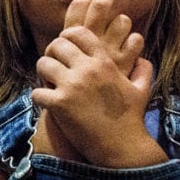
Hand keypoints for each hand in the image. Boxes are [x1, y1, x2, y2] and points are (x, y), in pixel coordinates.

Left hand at [32, 0, 163, 167]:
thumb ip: (143, 69)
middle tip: (54, 66)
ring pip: (42, 64)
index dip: (68, 37)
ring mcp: (72, 86)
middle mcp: (87, 70)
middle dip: (52, 54)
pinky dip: (39, 97)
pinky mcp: (59, 104)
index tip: (65, 49)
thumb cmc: (132, 119)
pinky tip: (47, 103)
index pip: (78, 33)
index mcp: (104, 62)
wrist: (123, 147)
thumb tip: (141, 59)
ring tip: (48, 83)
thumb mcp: (142, 90)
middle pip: (57, 45)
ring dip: (42, 73)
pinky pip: (37, 92)